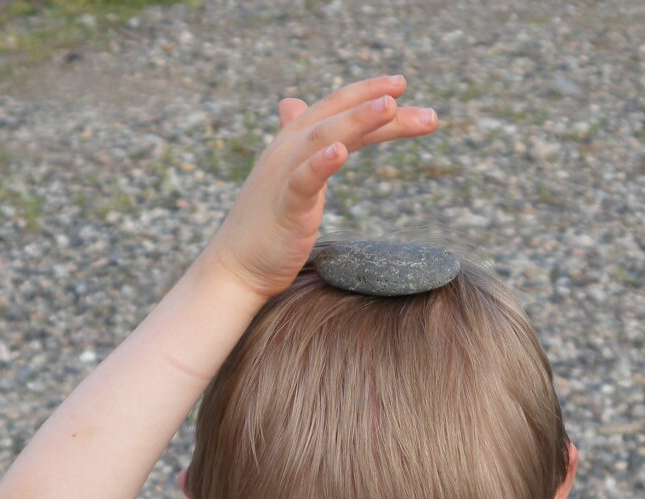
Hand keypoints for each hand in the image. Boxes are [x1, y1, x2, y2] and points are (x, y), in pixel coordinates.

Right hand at [201, 74, 437, 301]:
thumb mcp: (286, 174)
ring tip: (390, 107)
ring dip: (357, 120)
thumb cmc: (266, 224)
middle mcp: (287, 150)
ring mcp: (283, 177)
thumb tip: (292, 104)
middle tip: (408, 90)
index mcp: (293, 142)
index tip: (402, 83)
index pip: (334, 107)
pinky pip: (303, 181)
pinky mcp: (284, 208)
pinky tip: (341, 151)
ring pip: (323, 137)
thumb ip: (301, 142)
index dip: (366, 92)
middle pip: (336, 116)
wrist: (236, 268)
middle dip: (374, 102)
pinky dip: (322, 163)